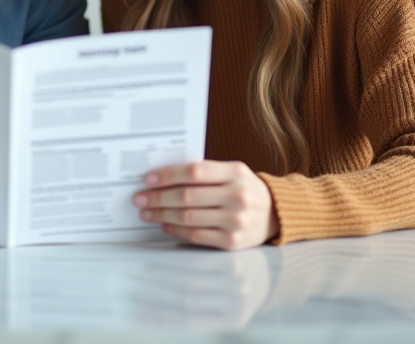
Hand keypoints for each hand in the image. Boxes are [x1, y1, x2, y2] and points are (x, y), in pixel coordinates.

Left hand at [133, 160, 277, 249]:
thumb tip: (163, 176)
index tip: (148, 178)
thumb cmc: (244, 189)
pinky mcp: (232, 242)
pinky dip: (176, 229)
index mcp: (236, 173)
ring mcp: (236, 221)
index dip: (168, 175)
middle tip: (139, 198)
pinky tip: (165, 223)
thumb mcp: (233, 173)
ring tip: (147, 212)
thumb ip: (205, 172)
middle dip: (158, 197)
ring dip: (162, 214)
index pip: (195, 172)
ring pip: (188, 217)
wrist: (275, 214)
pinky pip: (196, 235)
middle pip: (187, 196)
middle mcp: (237, 196)